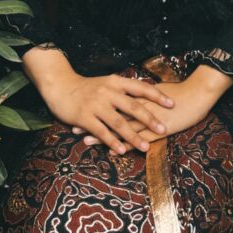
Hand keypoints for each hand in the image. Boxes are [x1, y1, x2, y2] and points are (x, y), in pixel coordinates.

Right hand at [23, 49, 173, 154]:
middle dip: (150, 119)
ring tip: (145, 147)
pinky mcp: (85, 117)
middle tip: (164, 128)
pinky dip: (112, 142)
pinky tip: (121, 151)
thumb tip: (146, 92)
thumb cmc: (87, 87)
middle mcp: (108, 92)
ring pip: (118, 122)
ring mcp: (96, 105)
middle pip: (133, 106)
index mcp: (116, 82)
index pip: (141, 88)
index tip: (172, 103)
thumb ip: (123, 88)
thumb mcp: (107, 82)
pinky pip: (101, 131)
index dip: (157, 96)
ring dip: (133, 136)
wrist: (61, 86)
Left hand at [74, 65, 230, 148]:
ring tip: (85, 141)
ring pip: (120, 128)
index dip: (96, 107)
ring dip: (102, 135)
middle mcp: (140, 106)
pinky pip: (138, 138)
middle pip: (111, 115)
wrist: (199, 93)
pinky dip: (124, 144)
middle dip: (93, 121)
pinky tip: (112, 151)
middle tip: (75, 127)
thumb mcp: (160, 91)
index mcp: (140, 96)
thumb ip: (146, 95)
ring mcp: (149, 118)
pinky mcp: (159, 129)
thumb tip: (134, 94)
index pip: (113, 102)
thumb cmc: (182, 92)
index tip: (80, 111)